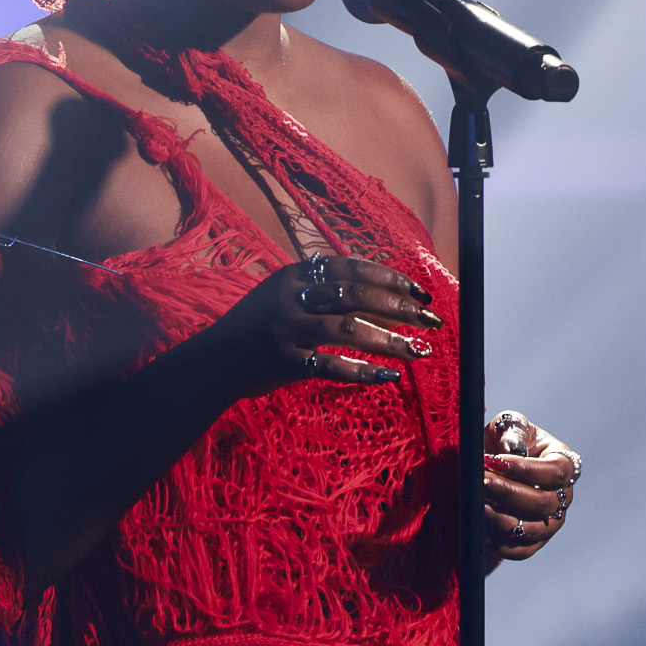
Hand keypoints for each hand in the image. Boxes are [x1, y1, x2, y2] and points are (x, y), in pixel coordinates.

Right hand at [220, 253, 440, 389]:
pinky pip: (333, 367)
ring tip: (420, 351)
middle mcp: (293, 297)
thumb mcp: (282, 293)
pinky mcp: (285, 362)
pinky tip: (390, 376)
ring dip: (391, 341)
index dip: (391, 278)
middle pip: (358, 296)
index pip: (353, 269)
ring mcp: (288, 330)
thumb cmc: (255, 327)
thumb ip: (320, 286)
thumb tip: (377, 289)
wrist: (213, 361)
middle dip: (401, 308)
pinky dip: (364, 372)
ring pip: (351, 330)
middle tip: (432, 320)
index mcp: (295, 274)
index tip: (420, 291)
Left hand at [481, 411, 578, 563]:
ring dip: (499, 518)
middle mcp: (562, 497)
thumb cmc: (501, 443)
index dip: (527, 469)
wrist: (489, 472)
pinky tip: (478, 523)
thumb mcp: (505, 427)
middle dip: (508, 493)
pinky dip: (496, 540)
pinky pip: (517, 550)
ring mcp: (551, 523)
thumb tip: (513, 447)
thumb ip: (511, 431)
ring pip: (529, 529)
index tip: (495, 462)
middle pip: (543, 503)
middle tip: (480, 483)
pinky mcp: (532, 544)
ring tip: (475, 504)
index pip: (556, 471)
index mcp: (564, 464)